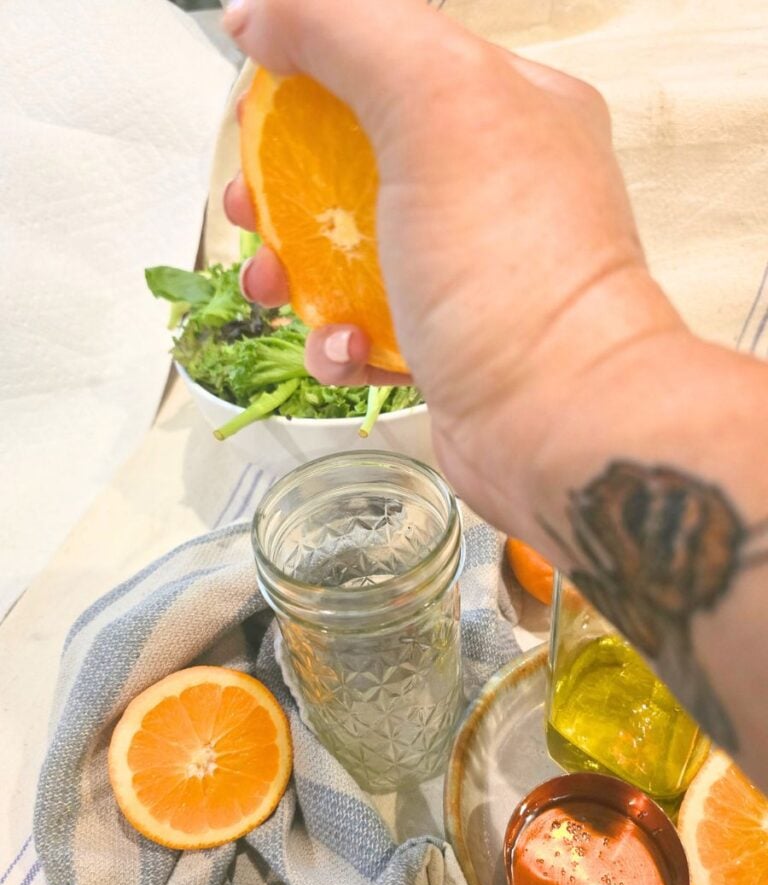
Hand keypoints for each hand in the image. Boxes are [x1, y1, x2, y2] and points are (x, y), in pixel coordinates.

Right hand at [222, 0, 681, 524]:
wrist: (555, 422)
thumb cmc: (514, 272)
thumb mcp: (434, 104)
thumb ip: (345, 28)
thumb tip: (261, 12)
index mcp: (511, 108)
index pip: (392, 59)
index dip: (310, 75)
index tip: (257, 106)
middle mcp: (497, 189)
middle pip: (359, 161)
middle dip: (286, 184)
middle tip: (251, 208)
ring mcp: (471, 271)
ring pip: (354, 252)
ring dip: (297, 270)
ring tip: (276, 288)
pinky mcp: (448, 345)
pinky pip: (370, 327)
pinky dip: (339, 339)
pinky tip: (345, 350)